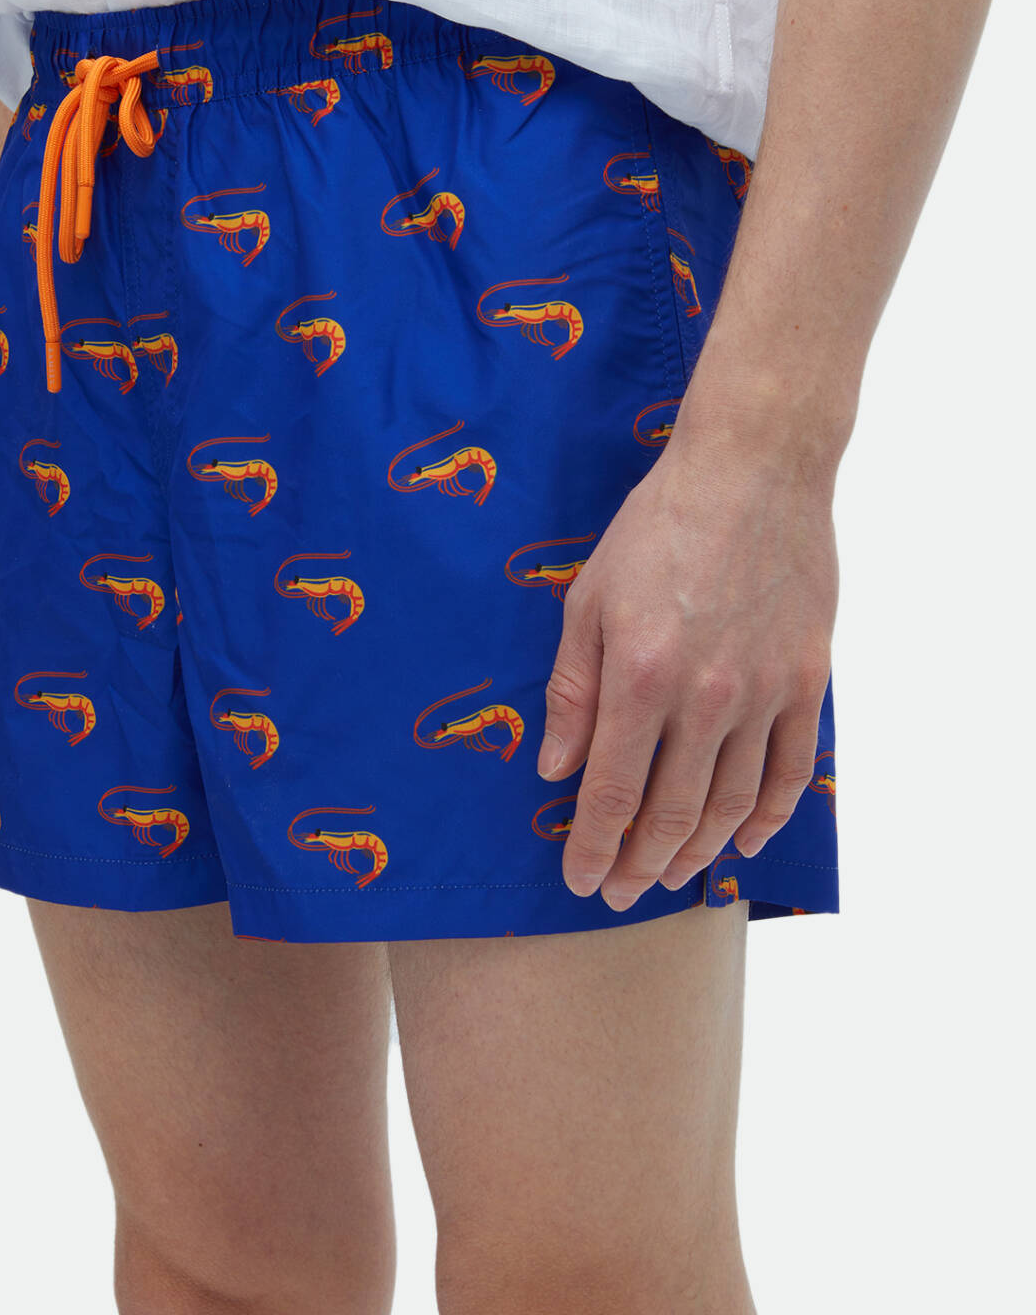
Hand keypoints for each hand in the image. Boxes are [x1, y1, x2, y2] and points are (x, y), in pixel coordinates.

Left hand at [540, 431, 836, 909]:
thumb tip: (555, 769)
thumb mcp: (587, 598)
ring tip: (672, 877)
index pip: (612, 794)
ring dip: (699, 852)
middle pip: (672, 814)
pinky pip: (793, 772)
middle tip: (622, 893)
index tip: (581, 880)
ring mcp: (764, 693)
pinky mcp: (808, 680)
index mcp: (639, 677)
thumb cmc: (658, 526)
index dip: (593, 848)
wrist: (752, 470)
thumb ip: (572, 691)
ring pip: (733, 806)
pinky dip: (770, 818)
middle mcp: (705, 698)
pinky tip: (744, 842)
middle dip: (641, 865)